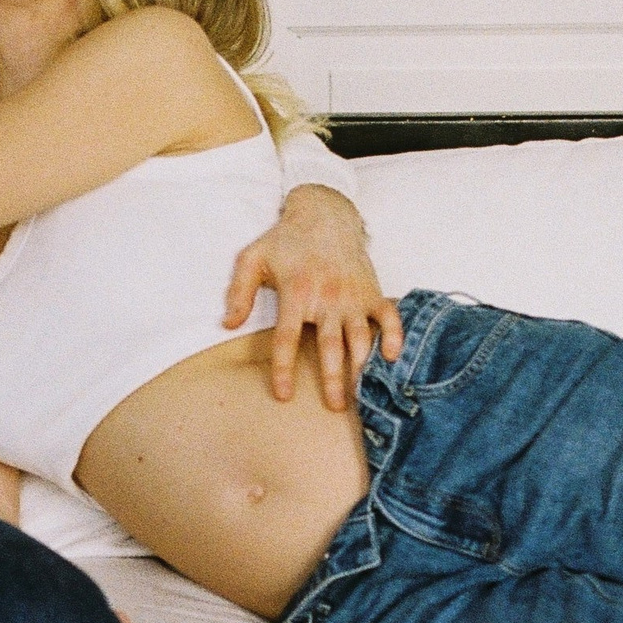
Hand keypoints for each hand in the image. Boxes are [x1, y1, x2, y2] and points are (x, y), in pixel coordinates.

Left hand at [224, 185, 402, 408]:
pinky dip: (394, 337)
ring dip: (362, 368)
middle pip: (330, 346)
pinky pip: (389, 317)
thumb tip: (227, 324)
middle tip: (335, 407)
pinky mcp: (372, 292)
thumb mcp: (253, 259)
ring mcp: (353, 296)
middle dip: (333, 380)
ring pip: (361, 338)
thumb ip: (239, 292)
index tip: (283, 395)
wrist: (324, 215)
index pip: (287, 338)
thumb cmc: (285, 240)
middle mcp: (328, 298)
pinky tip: (391, 358)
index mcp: (297, 293)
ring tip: (361, 395)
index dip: (284, 369)